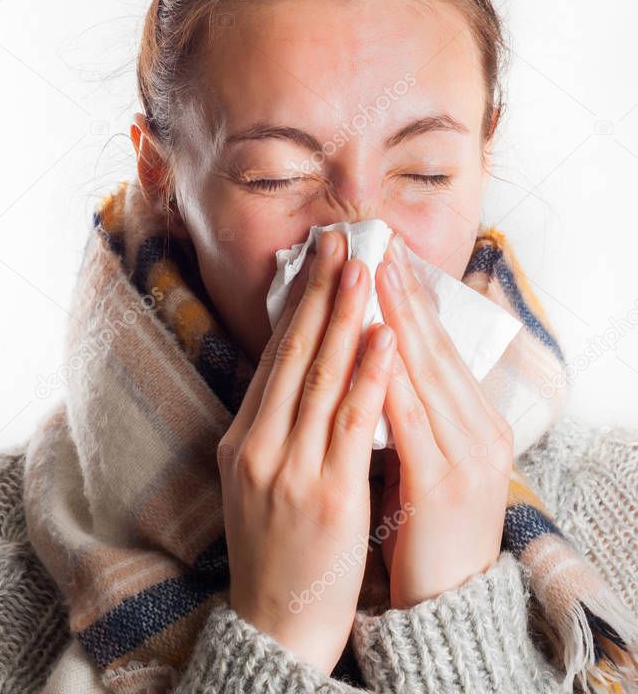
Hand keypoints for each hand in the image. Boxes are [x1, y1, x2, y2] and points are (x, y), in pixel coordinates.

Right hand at [216, 230, 397, 674]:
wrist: (275, 623)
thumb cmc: (278, 547)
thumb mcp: (258, 477)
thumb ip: (276, 424)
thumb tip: (303, 368)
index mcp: (244, 438)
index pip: (276, 356)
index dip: (299, 303)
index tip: (318, 260)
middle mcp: (261, 445)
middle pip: (295, 354)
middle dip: (319, 292)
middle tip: (340, 240)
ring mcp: (290, 468)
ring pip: (322, 377)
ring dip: (345, 317)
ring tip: (364, 269)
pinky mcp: (326, 494)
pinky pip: (350, 424)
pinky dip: (368, 376)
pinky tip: (383, 338)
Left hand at [373, 232, 514, 608]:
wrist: (447, 606)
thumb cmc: (428, 531)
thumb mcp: (430, 461)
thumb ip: (412, 411)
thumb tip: (379, 356)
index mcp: (478, 423)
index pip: (439, 347)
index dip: (411, 300)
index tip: (384, 258)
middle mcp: (480, 431)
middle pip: (434, 348)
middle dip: (401, 293)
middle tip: (377, 245)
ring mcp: (466, 455)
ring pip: (425, 372)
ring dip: (395, 318)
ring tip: (371, 274)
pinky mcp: (442, 483)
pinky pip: (411, 418)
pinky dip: (389, 376)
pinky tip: (372, 343)